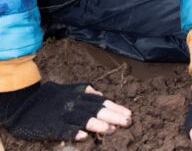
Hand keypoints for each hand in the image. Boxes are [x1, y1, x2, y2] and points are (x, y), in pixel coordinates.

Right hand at [0, 81, 131, 141]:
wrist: (25, 104)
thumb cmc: (50, 98)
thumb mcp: (69, 90)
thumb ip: (85, 92)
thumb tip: (101, 94)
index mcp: (78, 94)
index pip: (101, 101)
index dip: (116, 108)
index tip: (129, 113)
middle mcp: (73, 103)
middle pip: (97, 109)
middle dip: (114, 116)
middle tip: (127, 122)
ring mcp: (63, 114)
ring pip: (84, 119)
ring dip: (99, 125)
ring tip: (112, 130)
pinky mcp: (52, 126)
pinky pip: (65, 131)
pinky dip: (75, 133)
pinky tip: (84, 138)